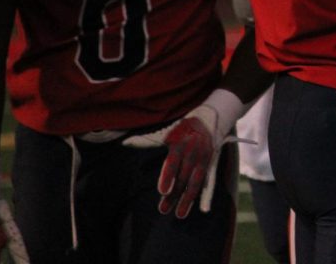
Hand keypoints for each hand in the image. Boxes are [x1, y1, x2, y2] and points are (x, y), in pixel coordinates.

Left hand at [123, 101, 239, 218]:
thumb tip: (126, 142)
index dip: (168, 176)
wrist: (209, 120)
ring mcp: (203, 158)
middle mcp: (193, 151)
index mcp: (180, 142)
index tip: (162, 191)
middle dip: (174, 194)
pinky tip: (200, 209)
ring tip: (179, 215)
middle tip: (163, 210)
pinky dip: (203, 195)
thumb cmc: (182, 128)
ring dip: (187, 199)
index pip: (173, 162)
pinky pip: (206, 181)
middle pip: (183, 176)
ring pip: (196, 182)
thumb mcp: (167, 130)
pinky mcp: (210, 164)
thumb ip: (148, 139)